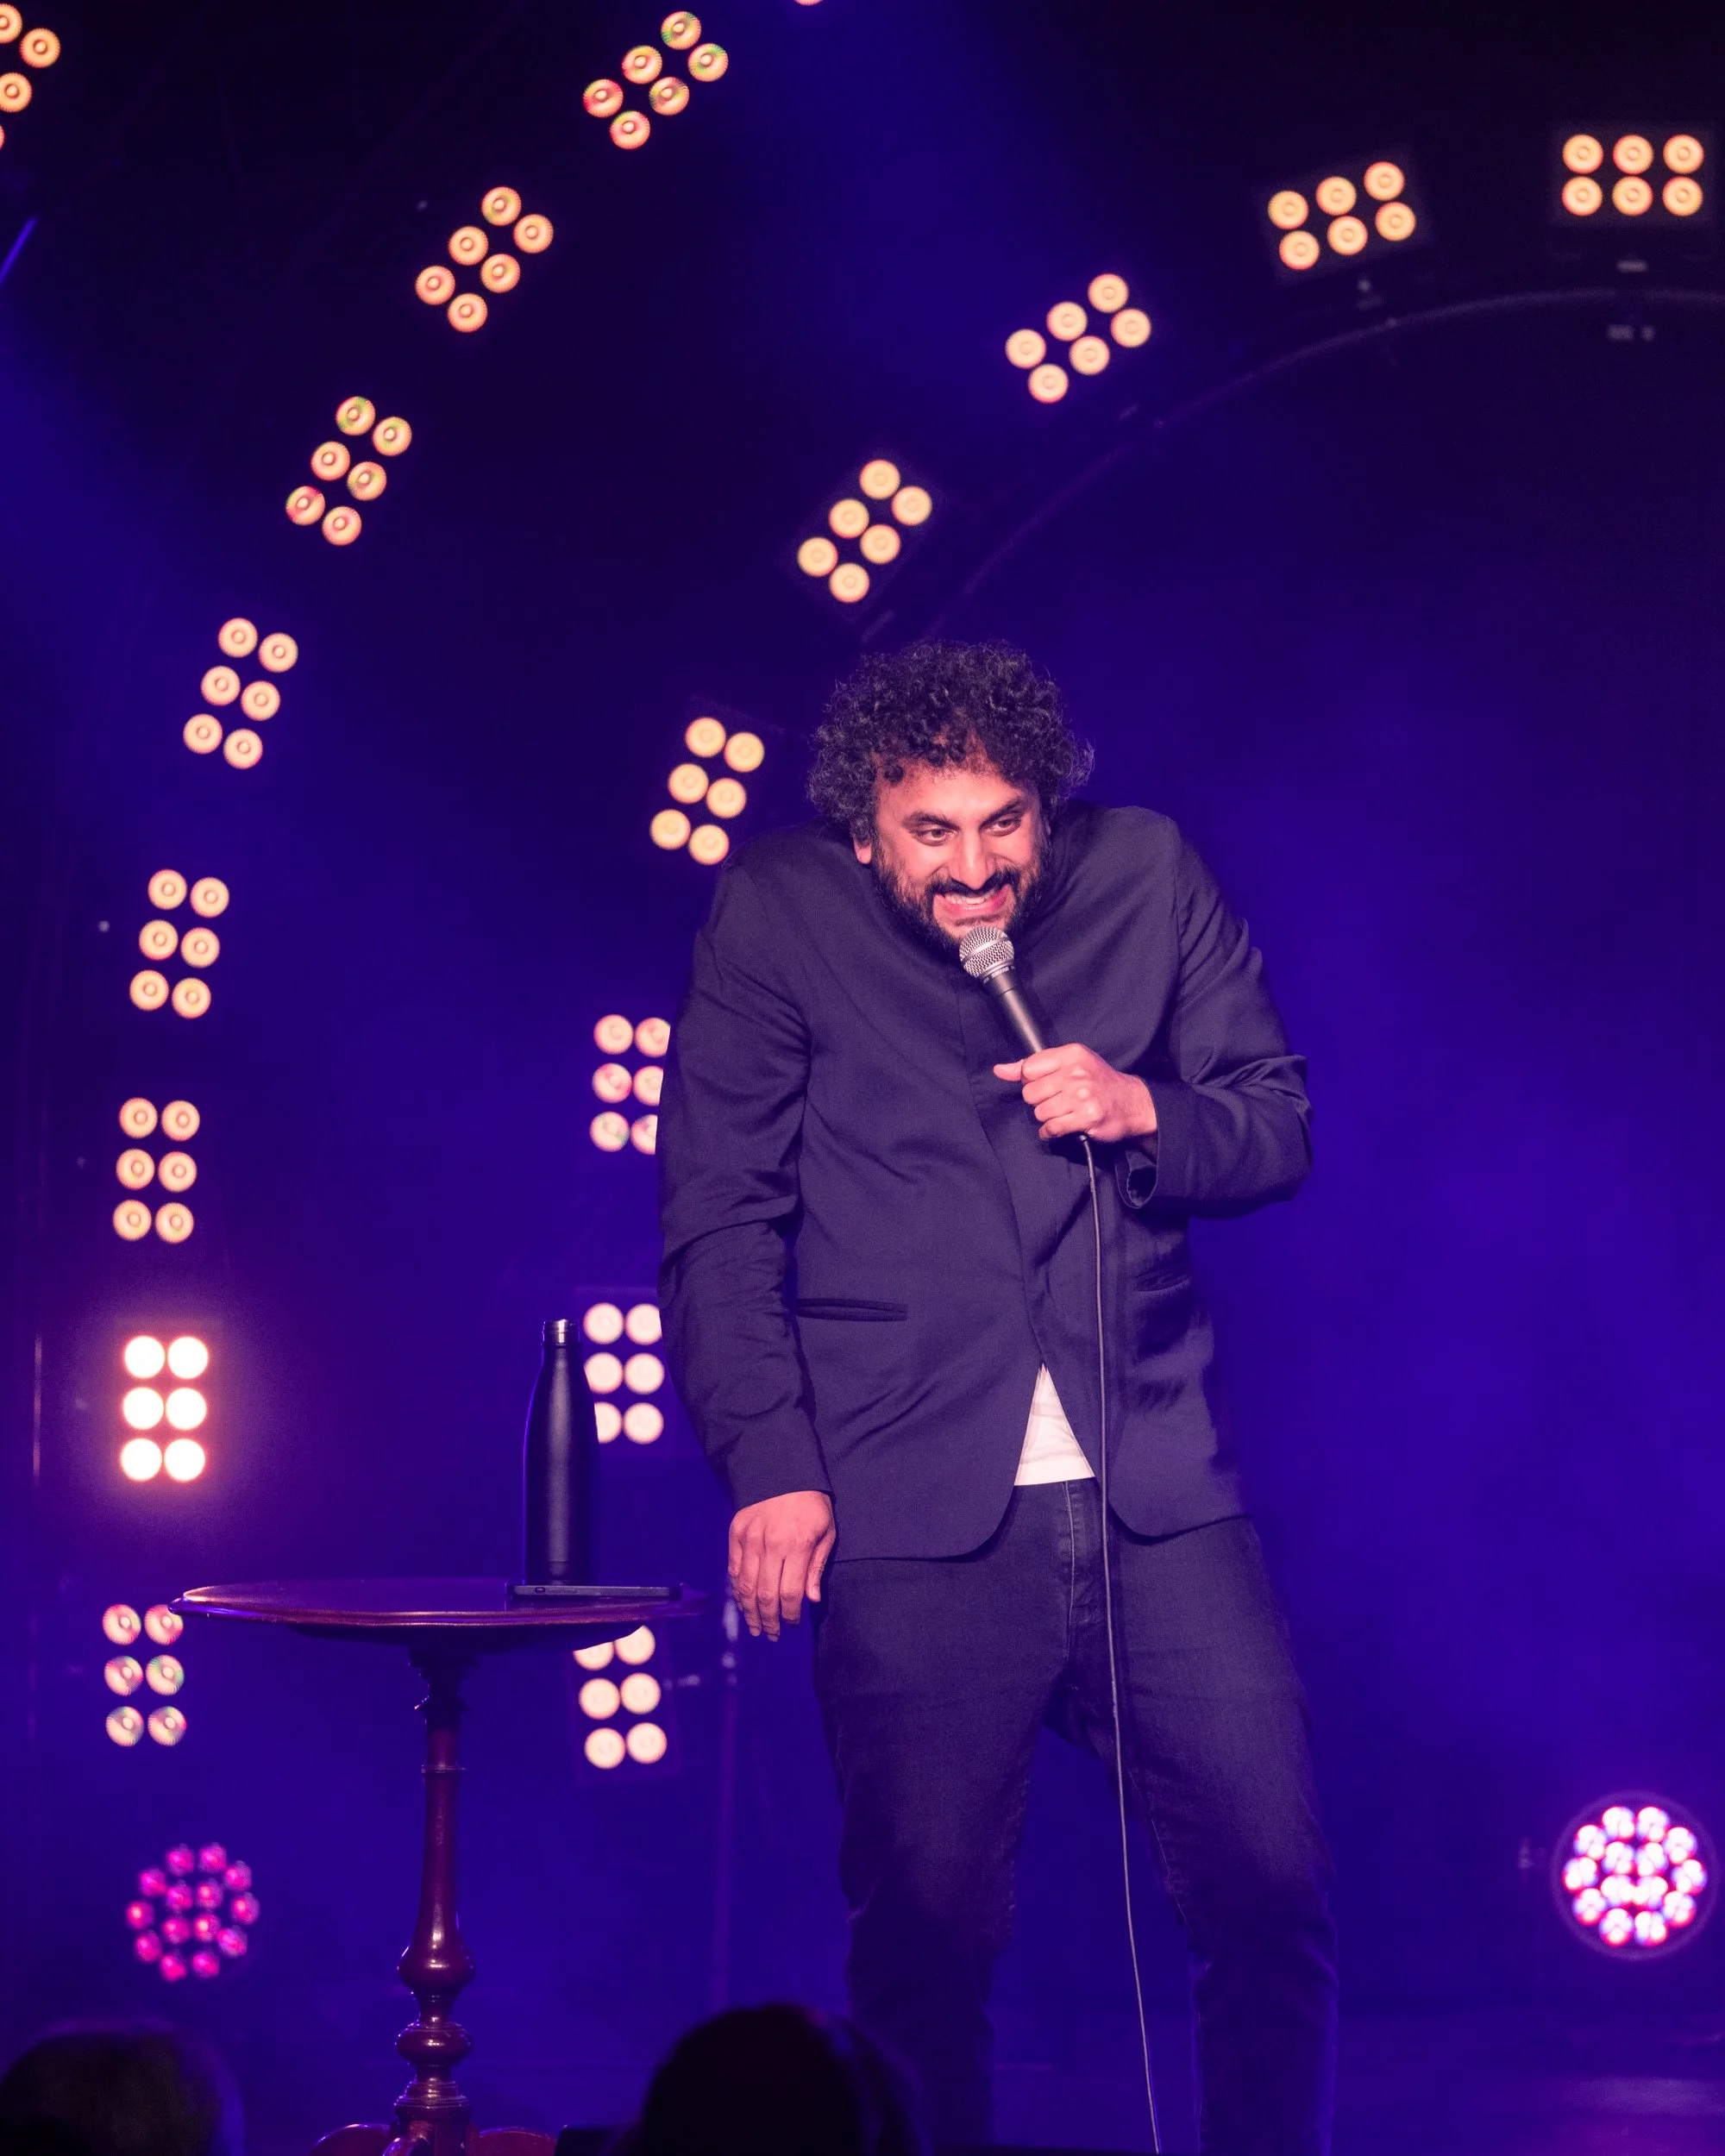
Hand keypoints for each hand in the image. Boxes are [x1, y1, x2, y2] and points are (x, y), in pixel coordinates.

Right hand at [728, 1490, 835, 1639]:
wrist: (784, 1471)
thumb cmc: (812, 1505)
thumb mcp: (826, 1532)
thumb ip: (816, 1567)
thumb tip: (810, 1600)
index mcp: (796, 1545)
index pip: (789, 1593)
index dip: (790, 1615)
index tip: (793, 1624)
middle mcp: (770, 1544)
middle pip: (765, 1594)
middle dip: (768, 1620)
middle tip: (771, 1635)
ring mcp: (749, 1538)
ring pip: (745, 1586)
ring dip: (749, 1611)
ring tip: (755, 1627)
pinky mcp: (735, 1532)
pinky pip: (733, 1569)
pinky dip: (737, 1589)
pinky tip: (743, 1602)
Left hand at [993, 1043, 1157, 1143]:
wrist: (1133, 1103)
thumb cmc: (1098, 1082)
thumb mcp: (1071, 1063)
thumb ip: (1033, 1065)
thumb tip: (1000, 1070)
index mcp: (1072, 1054)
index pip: (1029, 1068)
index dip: (1031, 1081)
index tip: (1044, 1086)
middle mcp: (1077, 1073)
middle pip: (1030, 1093)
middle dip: (1039, 1101)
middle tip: (1057, 1101)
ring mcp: (1082, 1096)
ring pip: (1040, 1112)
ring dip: (1047, 1117)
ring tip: (1063, 1113)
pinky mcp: (1087, 1118)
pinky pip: (1052, 1128)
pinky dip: (1051, 1132)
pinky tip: (1061, 1126)